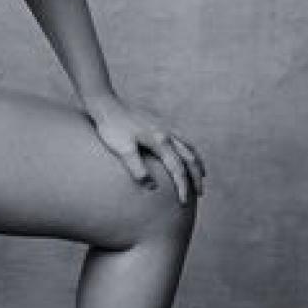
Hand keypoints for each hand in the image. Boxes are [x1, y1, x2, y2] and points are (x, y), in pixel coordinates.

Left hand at [82, 93, 204, 203]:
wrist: (106, 104)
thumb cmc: (112, 127)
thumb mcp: (122, 150)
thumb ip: (137, 169)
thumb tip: (152, 187)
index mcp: (160, 141)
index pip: (177, 169)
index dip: (182, 187)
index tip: (184, 203)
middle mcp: (167, 134)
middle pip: (189, 158)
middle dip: (196, 177)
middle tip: (201, 194)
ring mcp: (164, 127)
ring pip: (189, 147)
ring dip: (197, 163)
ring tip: (201, 175)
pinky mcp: (158, 124)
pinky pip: (181, 139)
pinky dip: (189, 150)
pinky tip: (184, 154)